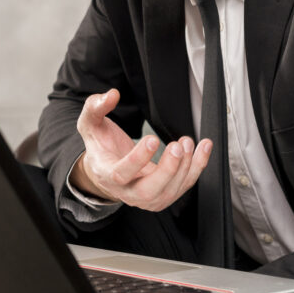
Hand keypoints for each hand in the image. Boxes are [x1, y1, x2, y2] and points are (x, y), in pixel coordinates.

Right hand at [71, 89, 211, 211]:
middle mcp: (127, 192)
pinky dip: (197, 167)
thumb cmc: (100, 146)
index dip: (138, 159)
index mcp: (107, 174)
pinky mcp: (163, 194)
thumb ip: (96, 107)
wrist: (107, 169)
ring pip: (169, 191)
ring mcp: (147, 197)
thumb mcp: (90, 124)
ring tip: (187, 141)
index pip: (122, 174)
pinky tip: (202, 148)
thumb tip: (112, 95)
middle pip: (148, 191)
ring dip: (184, 167)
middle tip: (176, 146)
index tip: (151, 139)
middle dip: (167, 170)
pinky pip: (183, 186)